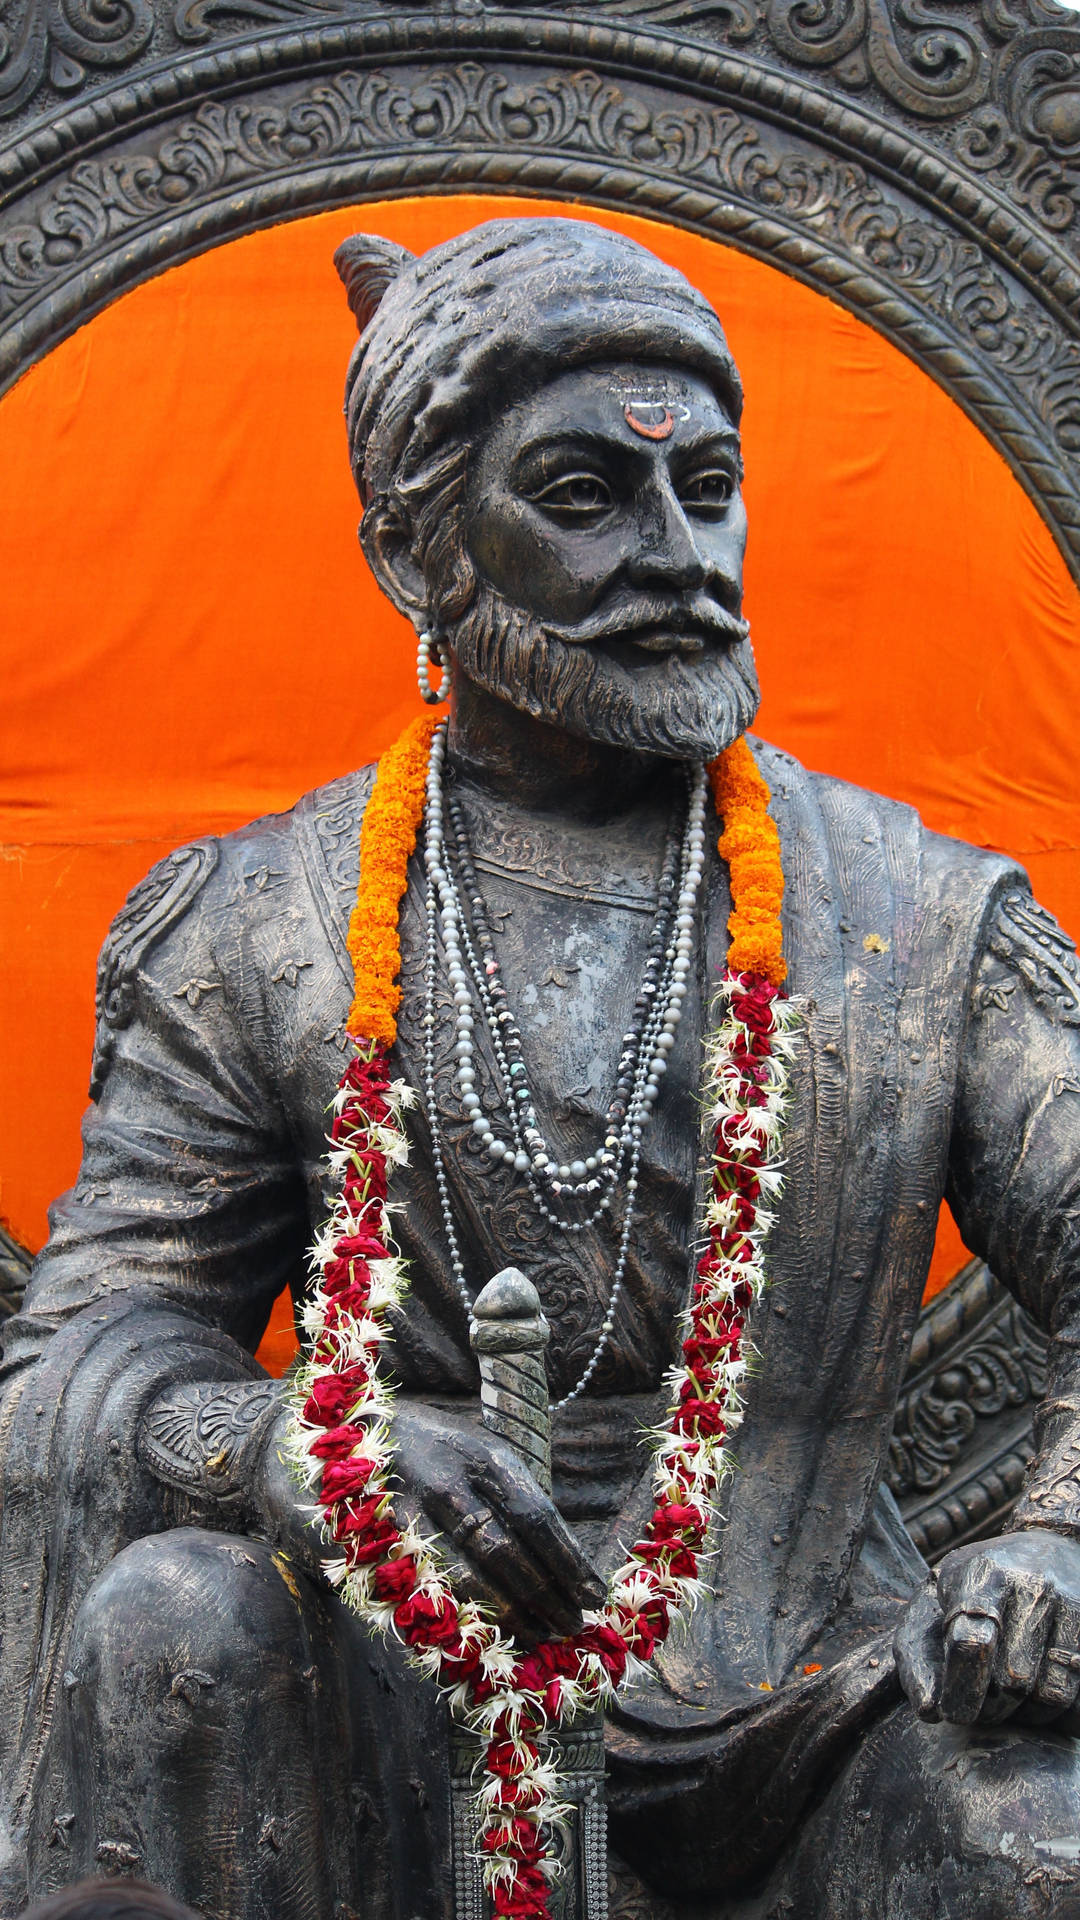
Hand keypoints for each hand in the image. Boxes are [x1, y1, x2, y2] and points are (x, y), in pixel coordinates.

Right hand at [392, 1399, 605, 1641]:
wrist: (381, 1431)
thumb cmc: (450, 1450)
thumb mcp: (492, 1457)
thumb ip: (522, 1502)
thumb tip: (568, 1561)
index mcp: (487, 1459)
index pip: (536, 1517)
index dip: (568, 1561)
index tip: (594, 1594)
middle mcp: (452, 1485)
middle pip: (506, 1552)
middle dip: (546, 1595)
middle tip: (575, 1623)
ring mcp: (417, 1514)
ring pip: (470, 1578)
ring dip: (513, 1615)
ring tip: (544, 1636)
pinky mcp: (392, 1540)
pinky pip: (438, 1587)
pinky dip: (473, 1614)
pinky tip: (497, 1631)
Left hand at [895, 1530, 1079, 1729]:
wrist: (1051, 1546)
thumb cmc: (978, 1585)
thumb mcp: (937, 1601)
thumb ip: (919, 1656)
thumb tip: (931, 1712)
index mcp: (986, 1575)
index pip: (972, 1643)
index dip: (961, 1690)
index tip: (953, 1712)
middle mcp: (1035, 1587)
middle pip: (1013, 1681)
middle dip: (992, 1708)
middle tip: (981, 1706)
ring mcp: (1073, 1606)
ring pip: (1051, 1695)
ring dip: (1027, 1715)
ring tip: (1010, 1702)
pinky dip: (1060, 1714)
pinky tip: (1040, 1698)